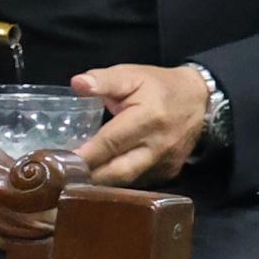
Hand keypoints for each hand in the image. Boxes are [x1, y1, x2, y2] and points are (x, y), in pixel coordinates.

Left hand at [73, 63, 211, 184]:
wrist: (199, 99)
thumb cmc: (158, 86)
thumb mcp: (131, 75)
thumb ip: (104, 80)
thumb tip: (77, 83)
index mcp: (148, 118)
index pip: (111, 142)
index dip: (86, 154)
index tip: (60, 162)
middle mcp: (159, 146)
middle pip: (119, 171)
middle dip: (89, 176)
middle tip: (61, 177)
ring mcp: (166, 163)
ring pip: (128, 182)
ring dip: (101, 183)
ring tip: (73, 180)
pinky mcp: (170, 173)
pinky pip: (140, 183)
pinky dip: (118, 184)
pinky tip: (98, 179)